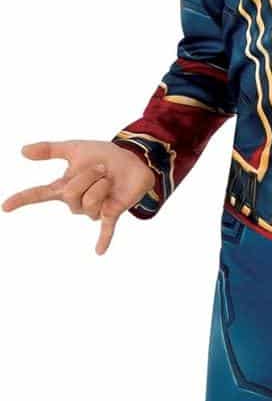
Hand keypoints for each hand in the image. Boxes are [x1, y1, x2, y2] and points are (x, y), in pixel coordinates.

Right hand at [2, 140, 154, 253]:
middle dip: (88, 176)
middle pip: (72, 194)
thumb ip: (50, 150)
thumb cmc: (102, 156)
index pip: (39, 194)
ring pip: (90, 201)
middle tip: (101, 168)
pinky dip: (103, 240)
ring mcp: (94, 209)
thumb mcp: (75, 149)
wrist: (131, 160)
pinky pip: (106, 229)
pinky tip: (99, 252)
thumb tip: (23, 150)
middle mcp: (76, 202)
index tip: (6, 206)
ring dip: (102, 184)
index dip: (22, 199)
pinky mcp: (111, 213)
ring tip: (109, 179)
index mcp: (64, 187)